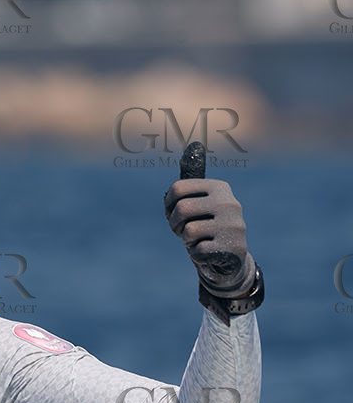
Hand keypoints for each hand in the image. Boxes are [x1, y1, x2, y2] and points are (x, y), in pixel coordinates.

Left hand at [163, 175, 255, 297]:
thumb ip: (190, 182)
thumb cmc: (205, 227)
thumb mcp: (197, 203)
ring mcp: (234, 225)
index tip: (174, 213)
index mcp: (220, 187)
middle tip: (183, 231)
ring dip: (187, 240)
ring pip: (189, 231)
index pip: (178, 188)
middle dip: (175, 224)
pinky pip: (198, 251)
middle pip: (182, 209)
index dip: (168, 206)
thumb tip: (194, 144)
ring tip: (199, 240)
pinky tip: (208, 253)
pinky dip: (197, 255)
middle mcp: (230, 203)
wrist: (229, 258)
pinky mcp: (234, 247)